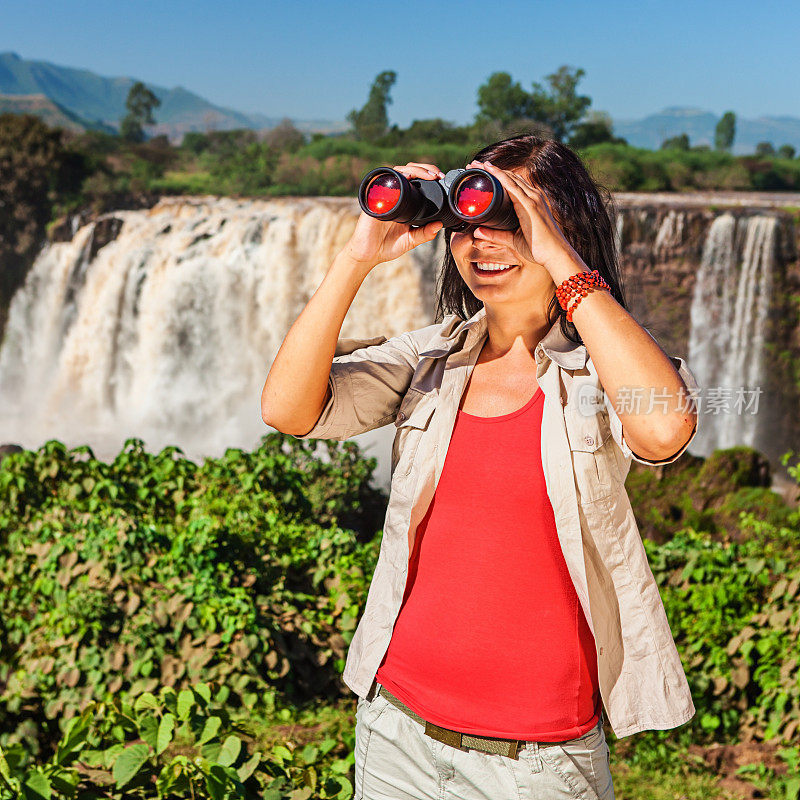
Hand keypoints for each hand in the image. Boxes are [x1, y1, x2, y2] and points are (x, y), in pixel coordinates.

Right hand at [341, 162, 445, 269]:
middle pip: (409, 171)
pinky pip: (383, 181)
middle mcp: (394, 195)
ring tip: (428, 175)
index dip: (428, 175)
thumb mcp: (411, 240)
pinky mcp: (374, 198)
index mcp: (404, 202)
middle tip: (437, 175)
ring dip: (414, 170)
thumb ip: (425, 233)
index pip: (416, 180)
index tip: (441, 179)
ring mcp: (383, 195)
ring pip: (399, 171)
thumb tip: (439, 225)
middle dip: (425, 169)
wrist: (368, 254)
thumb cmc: (387, 246)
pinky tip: (406, 177)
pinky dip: (395, 177)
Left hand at [465, 160, 586, 275]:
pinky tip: (489, 170)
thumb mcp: (512, 239)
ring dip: (492, 170)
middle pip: (509, 177)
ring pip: (509, 178)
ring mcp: (533, 198)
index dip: (496, 176)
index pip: (512, 184)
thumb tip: (477, 232)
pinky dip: (500, 176)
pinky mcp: (530, 204)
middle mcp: (533, 196)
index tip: (480, 173)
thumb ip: (495, 235)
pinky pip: (512, 186)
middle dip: (490, 169)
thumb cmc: (538, 248)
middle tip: (473, 165)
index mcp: (530, 202)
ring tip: (476, 164)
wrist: (554, 254)